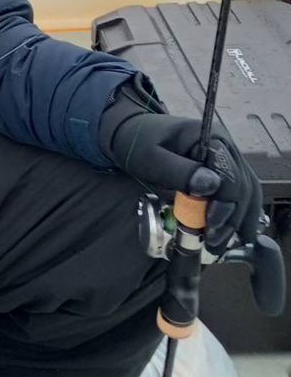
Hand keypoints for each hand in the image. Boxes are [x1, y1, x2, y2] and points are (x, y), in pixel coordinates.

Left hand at [100, 74, 263, 252]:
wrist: (129, 133)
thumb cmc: (137, 143)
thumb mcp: (150, 157)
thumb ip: (178, 171)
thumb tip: (211, 186)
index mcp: (209, 138)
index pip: (230, 175)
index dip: (224, 203)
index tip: (210, 225)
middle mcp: (224, 147)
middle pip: (243, 186)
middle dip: (232, 218)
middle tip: (214, 243)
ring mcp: (225, 158)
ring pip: (247, 191)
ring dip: (239, 220)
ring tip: (221, 243)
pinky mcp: (221, 171)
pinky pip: (238, 193)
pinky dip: (237, 214)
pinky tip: (233, 233)